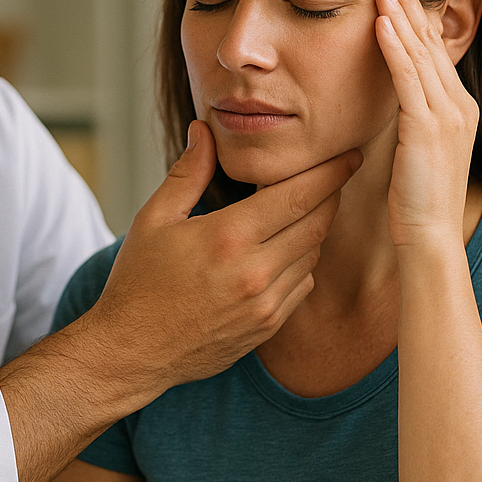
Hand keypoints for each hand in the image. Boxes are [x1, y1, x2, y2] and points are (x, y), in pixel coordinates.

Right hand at [81, 120, 360, 391]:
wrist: (133, 351)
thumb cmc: (138, 282)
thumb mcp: (154, 219)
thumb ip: (189, 173)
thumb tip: (205, 130)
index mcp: (229, 237)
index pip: (299, 196)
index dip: (330, 172)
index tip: (348, 155)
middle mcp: (255, 272)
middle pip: (317, 223)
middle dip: (331, 195)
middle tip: (336, 174)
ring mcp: (266, 304)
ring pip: (312, 254)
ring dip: (315, 228)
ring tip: (304, 207)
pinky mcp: (268, 327)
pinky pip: (302, 285)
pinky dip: (301, 261)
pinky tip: (283, 249)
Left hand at [374, 0, 478, 249]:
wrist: (429, 237)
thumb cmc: (416, 200)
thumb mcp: (417, 149)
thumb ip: (412, 118)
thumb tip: (394, 99)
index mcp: (459, 108)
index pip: (435, 49)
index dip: (415, 14)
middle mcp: (460, 105)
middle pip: (431, 40)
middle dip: (409, 1)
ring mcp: (448, 115)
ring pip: (420, 52)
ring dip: (399, 13)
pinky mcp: (428, 128)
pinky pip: (408, 79)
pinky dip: (394, 47)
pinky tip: (380, 22)